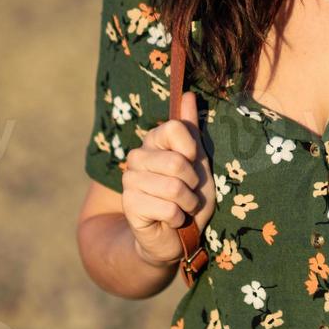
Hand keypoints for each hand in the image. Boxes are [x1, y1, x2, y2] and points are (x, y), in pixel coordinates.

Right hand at [121, 88, 215, 268]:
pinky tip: (171, 220)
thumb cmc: (189, 196)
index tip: (192, 165)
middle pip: (176, 161)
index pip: (175, 128)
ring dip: (187, 203)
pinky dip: (178, 218)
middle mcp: (137, 157)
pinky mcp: (130, 205)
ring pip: (173, 187)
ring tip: (181, 207)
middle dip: (192, 184)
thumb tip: (188, 94)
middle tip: (188, 193)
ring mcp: (130, 180)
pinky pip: (168, 209)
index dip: (191, 151)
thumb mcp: (198, 162)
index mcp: (153, 142)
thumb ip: (192, 130)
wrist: (176, 235)